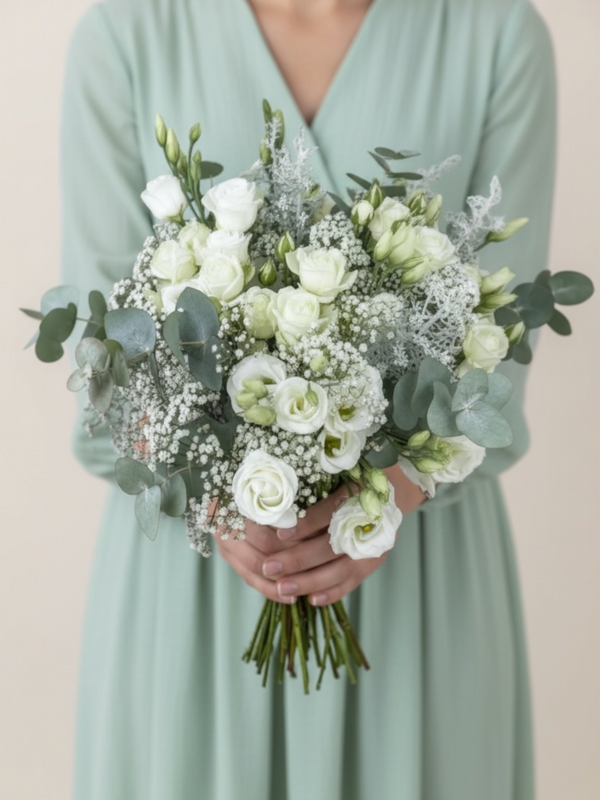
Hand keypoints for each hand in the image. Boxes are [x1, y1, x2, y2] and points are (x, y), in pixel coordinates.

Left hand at [215, 464, 425, 604]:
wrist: (394, 486)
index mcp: (361, 493)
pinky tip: (311, 599)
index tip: (279, 534)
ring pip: (340, 570)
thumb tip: (276, 509)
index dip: (306, 524)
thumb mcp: (336, 473)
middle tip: (269, 568)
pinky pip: (352, 581)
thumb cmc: (354, 477)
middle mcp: (370, 521)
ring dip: (310, 582)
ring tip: (281, 588)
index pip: (331, 512)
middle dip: (298, 560)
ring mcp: (374, 545)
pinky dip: (332, 592)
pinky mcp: (373, 560)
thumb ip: (312, 489)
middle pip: (332, 546)